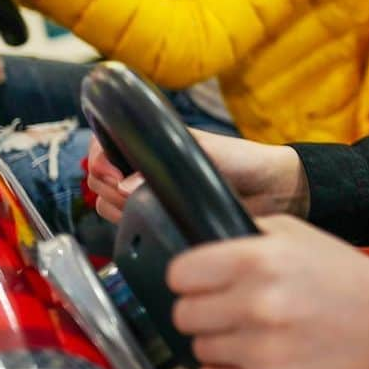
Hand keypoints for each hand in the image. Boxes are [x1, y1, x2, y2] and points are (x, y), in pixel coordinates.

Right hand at [86, 127, 309, 223]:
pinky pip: (125, 225)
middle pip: (98, 178)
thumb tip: (128, 184)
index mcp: (153, 144)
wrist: (270, 191)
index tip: (113, 171)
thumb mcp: (206, 150)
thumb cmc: (243, 160)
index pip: (103, 145)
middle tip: (134, 188)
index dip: (99, 158)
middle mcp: (144, 169)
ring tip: (149, 200)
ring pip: (105, 202)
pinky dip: (130, 223)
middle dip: (109, 183)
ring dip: (117, 204)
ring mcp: (148, 195)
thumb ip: (169, 161)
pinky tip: (153, 218)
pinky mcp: (158, 220)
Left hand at [169, 216, 368, 368]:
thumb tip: (202, 249)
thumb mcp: (294, 232)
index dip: (189, 277)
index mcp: (257, 258)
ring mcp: (261, 347)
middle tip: (229, 307)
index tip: (199, 281)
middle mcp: (255, 302)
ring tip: (250, 332)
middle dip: (203, 309)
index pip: (180, 273)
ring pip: (198, 349)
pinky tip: (244, 360)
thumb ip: (245, 234)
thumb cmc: (344, 275)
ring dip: (218, 341)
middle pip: (184, 314)